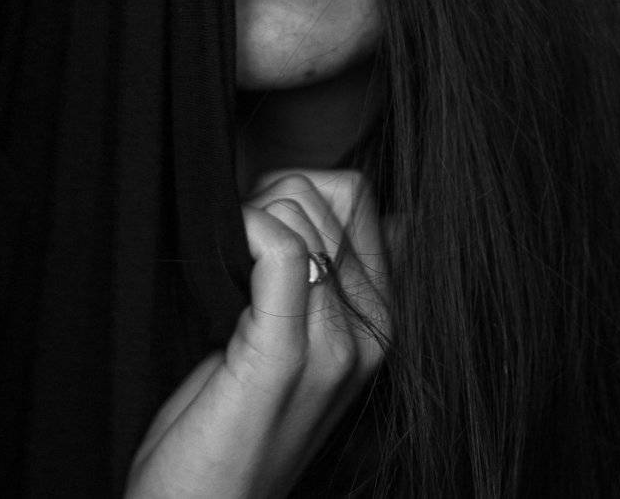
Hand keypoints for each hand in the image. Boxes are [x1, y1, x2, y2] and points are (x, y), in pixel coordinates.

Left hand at [125, 170, 389, 498]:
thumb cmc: (234, 428)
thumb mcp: (303, 348)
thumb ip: (341, 280)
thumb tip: (396, 218)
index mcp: (380, 318)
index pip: (357, 194)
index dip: (295, 191)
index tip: (257, 230)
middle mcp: (371, 330)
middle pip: (326, 193)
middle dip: (269, 201)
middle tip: (233, 258)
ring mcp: (334, 347)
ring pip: (298, 211)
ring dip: (247, 221)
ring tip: (225, 278)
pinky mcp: (284, 357)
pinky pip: (282, 247)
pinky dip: (245, 231)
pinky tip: (223, 263)